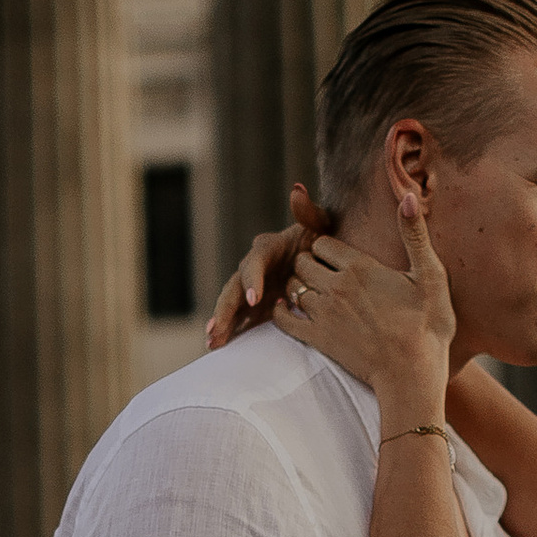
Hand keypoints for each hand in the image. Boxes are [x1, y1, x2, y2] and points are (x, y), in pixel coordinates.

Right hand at [204, 187, 320, 345]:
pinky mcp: (258, 305)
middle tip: (216, 328)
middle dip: (225, 308)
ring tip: (212, 342)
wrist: (324, 259)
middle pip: (234, 287)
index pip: (255, 263)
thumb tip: (298, 190)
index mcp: (267, 249)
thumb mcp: (321, 224)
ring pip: (233, 305)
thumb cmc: (323, 240)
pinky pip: (242, 319)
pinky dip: (231, 331)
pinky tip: (219, 346)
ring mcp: (254, 288)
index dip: (252, 279)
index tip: (253, 299)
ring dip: (221, 323)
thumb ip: (309, 212)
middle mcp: (255, 268)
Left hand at [271, 189, 454, 416]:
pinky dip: (282, 311)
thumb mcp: (430, 276)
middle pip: (304, 262)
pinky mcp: (318, 339)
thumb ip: (415, 235)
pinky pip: (284, 319)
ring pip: (294, 288)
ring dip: (300, 287)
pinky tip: (288, 309)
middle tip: (322, 271)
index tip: (336, 254)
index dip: (326, 246)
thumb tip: (410, 197)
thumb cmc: (428, 326)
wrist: (412, 374)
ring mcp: (323, 314)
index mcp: (360, 267)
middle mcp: (336, 287)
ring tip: (313, 291)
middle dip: (310, 263)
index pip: (323, 243)